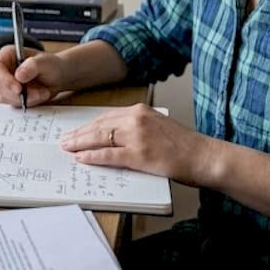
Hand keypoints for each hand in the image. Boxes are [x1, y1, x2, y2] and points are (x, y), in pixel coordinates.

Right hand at [0, 46, 64, 107]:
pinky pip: (13, 103)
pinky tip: (39, 96)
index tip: (18, 89)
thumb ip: (32, 66)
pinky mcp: (10, 95)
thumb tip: (18, 75)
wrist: (58, 77)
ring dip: (25, 99)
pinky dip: (27, 103)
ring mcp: (6, 83)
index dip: (4, 79)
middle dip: (18, 93)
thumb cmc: (51, 65)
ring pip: (5, 97)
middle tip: (37, 94)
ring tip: (43, 93)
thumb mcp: (45, 62)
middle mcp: (4, 69)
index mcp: (8, 54)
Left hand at [59, 103, 215, 185]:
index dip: (88, 125)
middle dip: (79, 134)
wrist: (204, 156)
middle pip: (99, 125)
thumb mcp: (158, 127)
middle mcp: (136, 118)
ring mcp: (137, 136)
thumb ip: (136, 128)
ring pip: (99, 138)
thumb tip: (113, 138)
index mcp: (140, 110)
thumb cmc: (184, 145)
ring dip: (80, 144)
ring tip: (67, 149)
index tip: (76, 131)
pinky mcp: (139, 155)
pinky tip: (81, 159)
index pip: (106, 116)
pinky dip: (92, 157)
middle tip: (64, 140)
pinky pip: (108, 155)